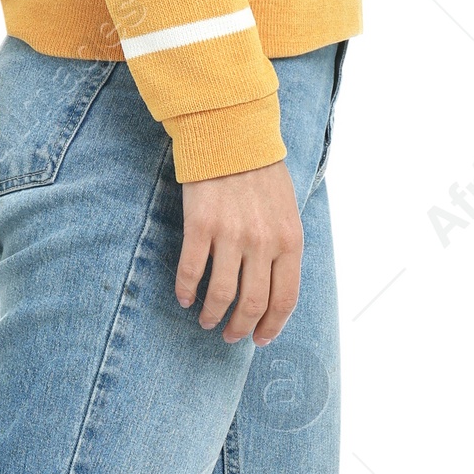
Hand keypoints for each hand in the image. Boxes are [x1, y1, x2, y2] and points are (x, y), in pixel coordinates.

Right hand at [176, 160, 302, 343]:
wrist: (231, 135)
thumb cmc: (261, 173)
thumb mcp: (288, 211)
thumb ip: (284, 247)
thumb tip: (274, 284)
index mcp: (290, 241)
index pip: (284, 299)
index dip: (272, 325)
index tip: (260, 338)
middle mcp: (263, 244)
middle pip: (252, 304)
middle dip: (240, 328)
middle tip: (230, 336)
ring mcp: (231, 236)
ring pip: (221, 295)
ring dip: (212, 315)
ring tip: (206, 320)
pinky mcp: (200, 226)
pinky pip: (191, 271)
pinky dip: (186, 290)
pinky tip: (183, 298)